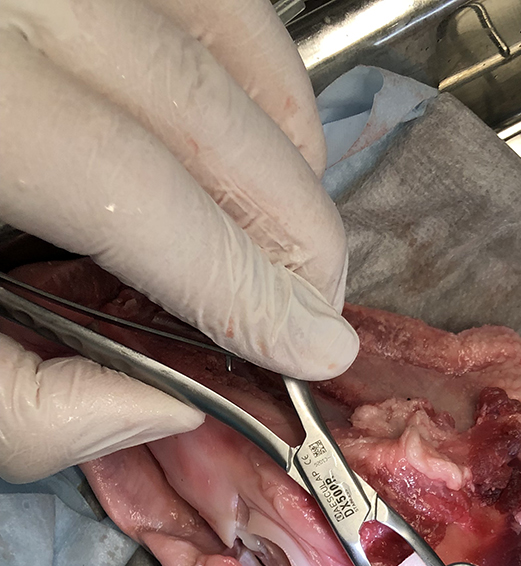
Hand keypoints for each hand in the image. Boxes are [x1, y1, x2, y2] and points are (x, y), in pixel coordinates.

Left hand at [0, 0, 357, 483]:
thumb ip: (19, 405)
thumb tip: (167, 404)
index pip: (130, 188)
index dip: (238, 281)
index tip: (313, 350)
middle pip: (188, 96)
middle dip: (286, 218)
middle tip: (324, 309)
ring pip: (209, 18)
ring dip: (282, 138)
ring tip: (299, 237)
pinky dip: (246, 63)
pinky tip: (253, 138)